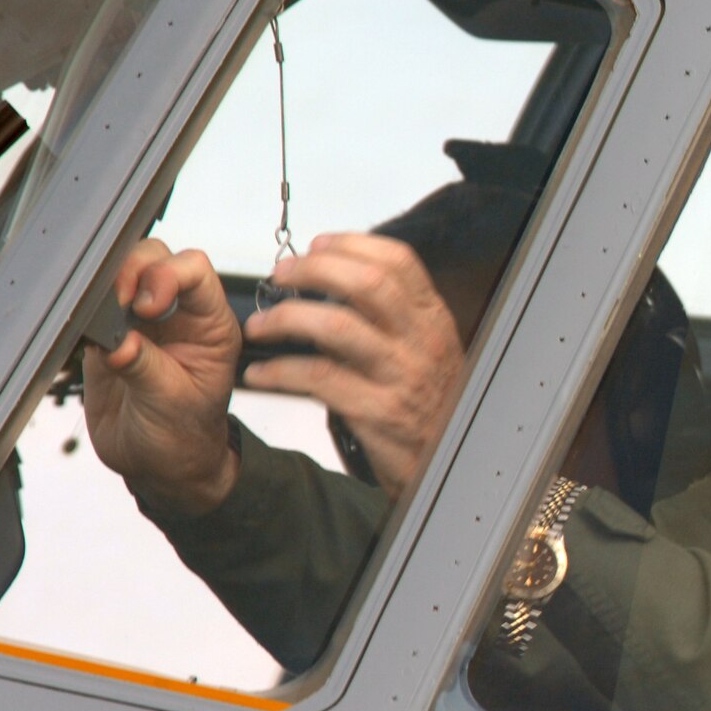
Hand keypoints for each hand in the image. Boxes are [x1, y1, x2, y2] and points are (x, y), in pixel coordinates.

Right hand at [83, 241, 242, 513]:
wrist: (159, 466)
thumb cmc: (184, 436)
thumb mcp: (172, 403)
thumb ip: (145, 367)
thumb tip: (117, 341)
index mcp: (210, 324)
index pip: (194, 270)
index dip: (167, 275)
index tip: (146, 306)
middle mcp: (178, 314)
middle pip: (154, 258)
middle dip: (130, 272)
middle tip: (114, 307)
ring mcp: (140, 322)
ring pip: (120, 273)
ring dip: (104, 286)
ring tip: (95, 320)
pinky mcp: (107, 334)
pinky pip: (91, 305)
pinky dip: (81, 308)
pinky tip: (80, 329)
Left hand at [241, 233, 462, 499]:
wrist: (450, 466)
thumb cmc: (429, 406)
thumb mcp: (427, 351)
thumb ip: (395, 317)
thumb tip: (341, 277)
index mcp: (433, 319)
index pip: (399, 262)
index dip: (353, 244)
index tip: (317, 245)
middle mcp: (421, 342)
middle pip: (366, 284)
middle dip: (314, 271)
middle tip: (281, 275)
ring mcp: (401, 376)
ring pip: (336, 327)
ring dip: (286, 319)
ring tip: (260, 325)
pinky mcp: (377, 411)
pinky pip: (318, 378)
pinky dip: (280, 372)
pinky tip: (262, 373)